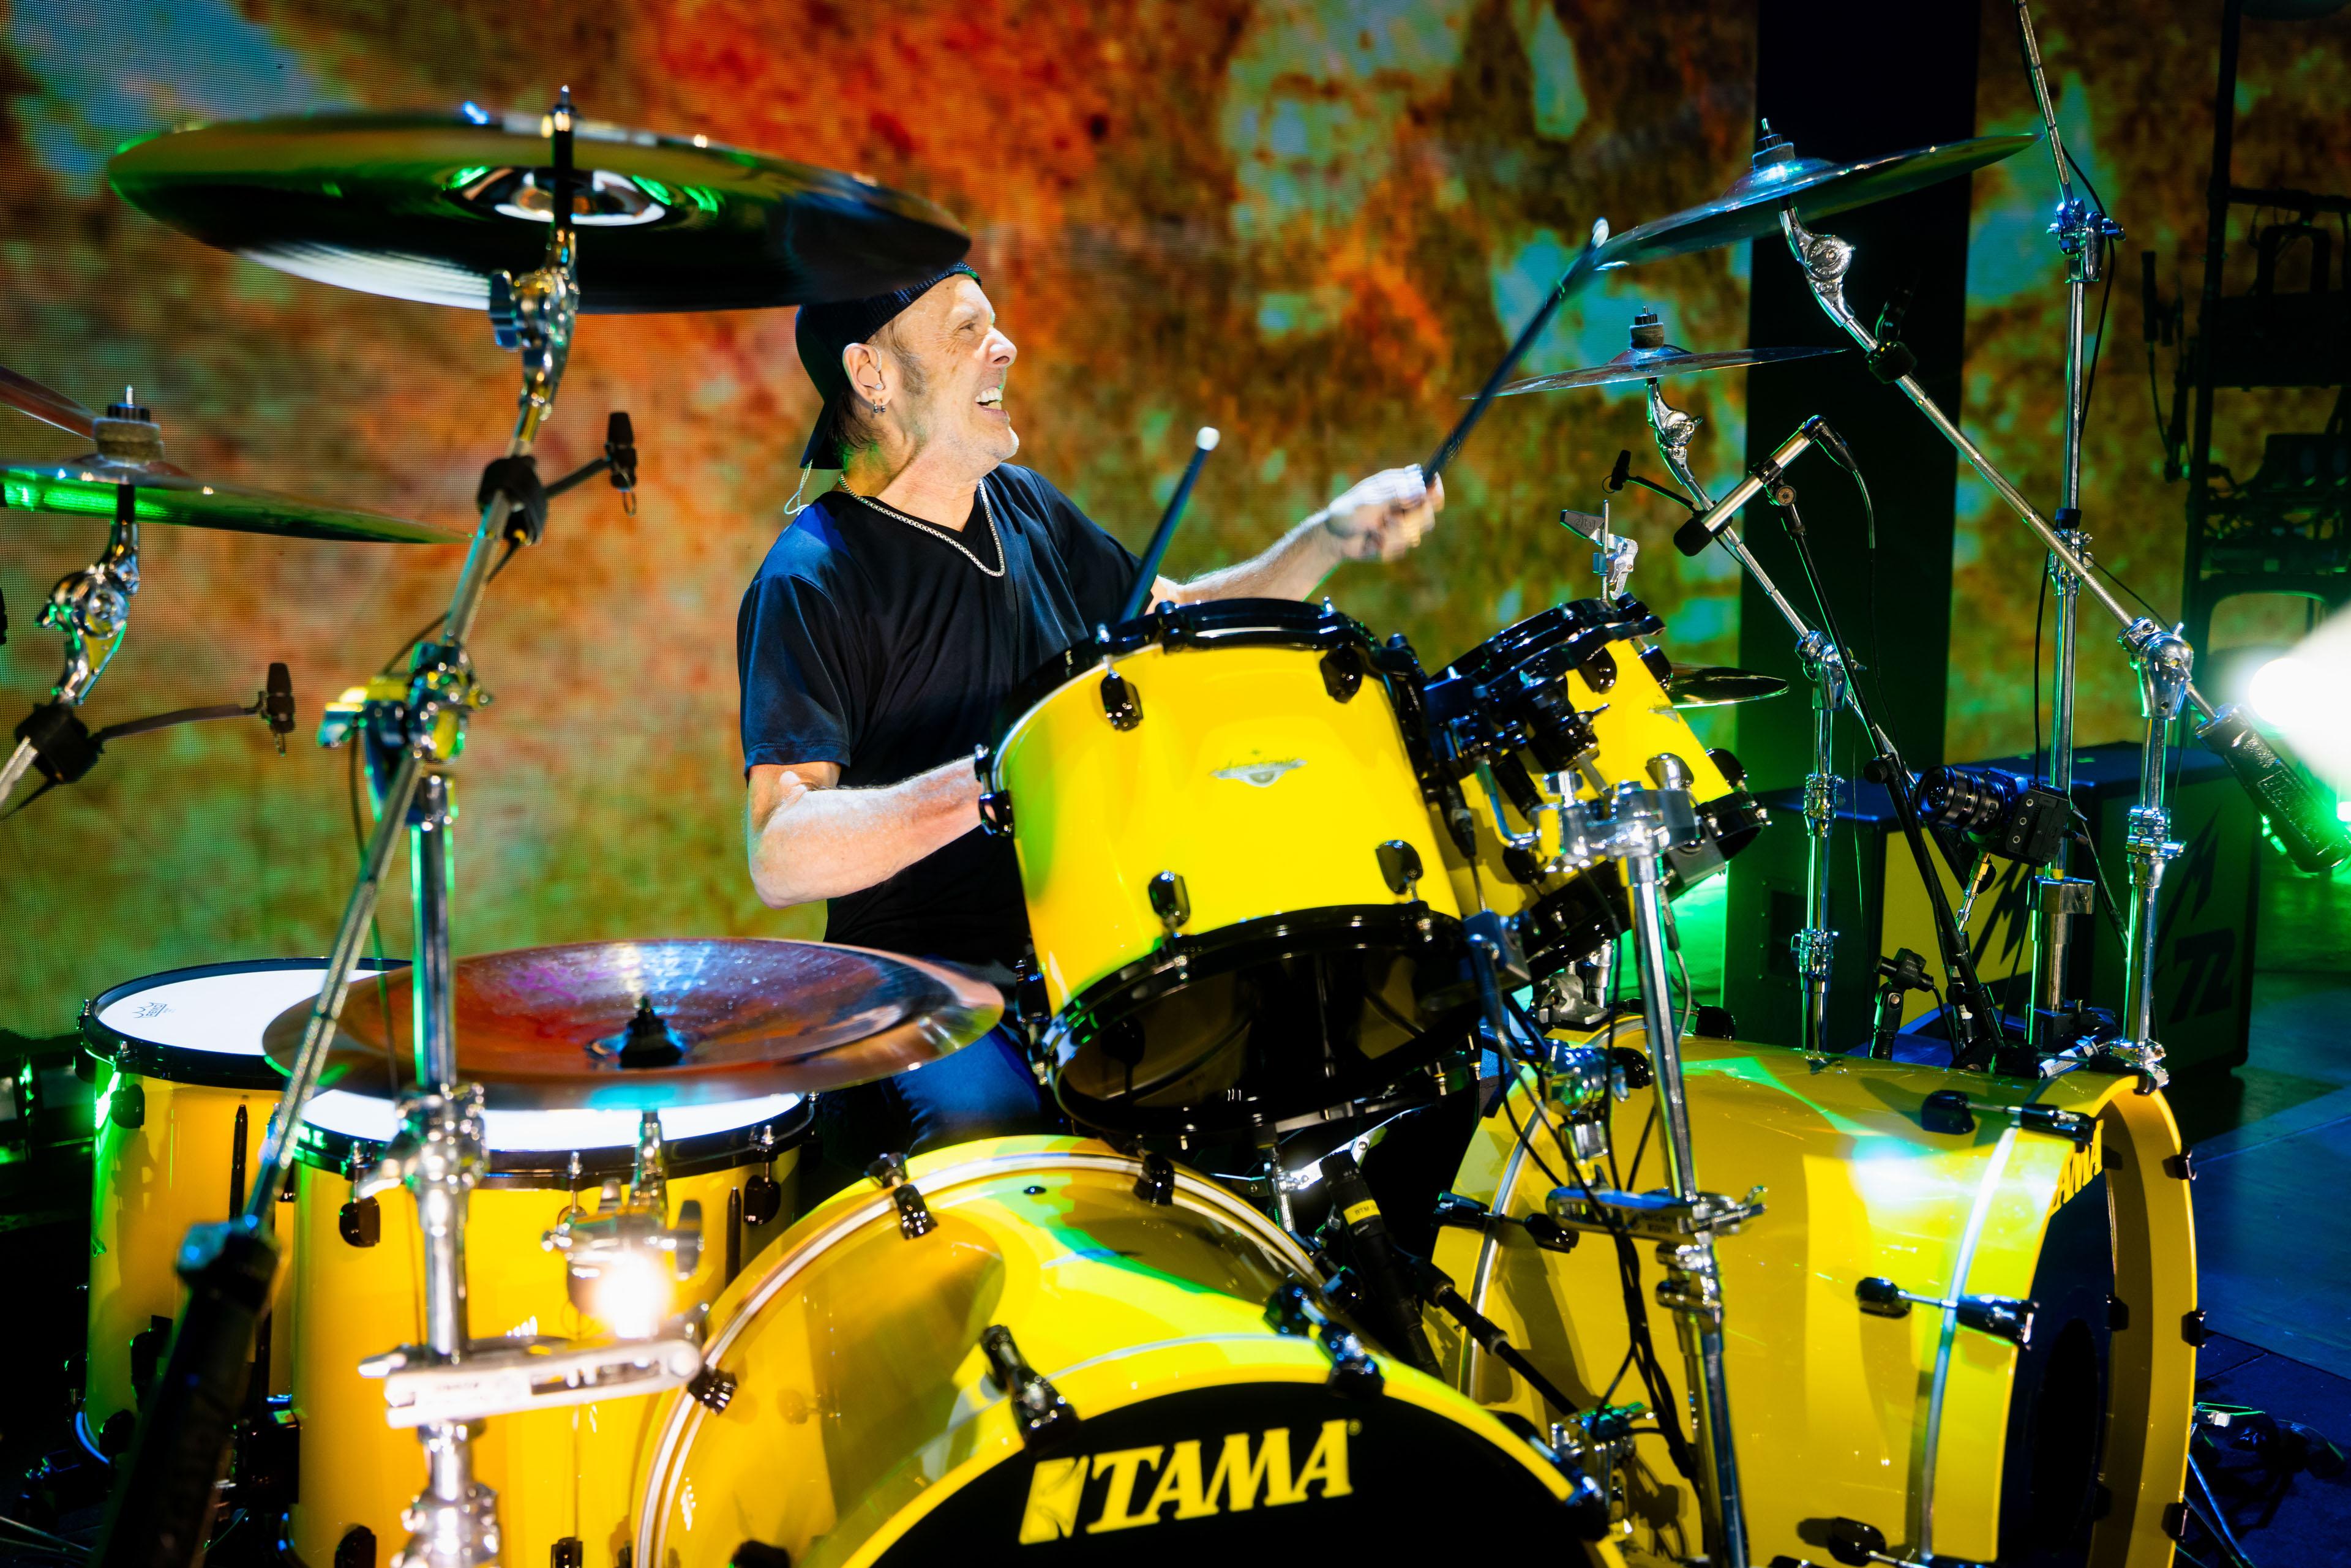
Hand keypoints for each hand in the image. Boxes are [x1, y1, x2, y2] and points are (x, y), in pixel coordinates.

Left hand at [1319, 466, 1443, 562]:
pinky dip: (1384, 547)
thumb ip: (1395, 496)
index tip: (1432, 498)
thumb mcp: (1369, 502)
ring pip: (1415, 533)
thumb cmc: (1348, 513)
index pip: (1427, 484)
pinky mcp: (1397, 542)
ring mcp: (1402, 524)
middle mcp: (1404, 504)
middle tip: (1389, 520)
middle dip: (1409, 520)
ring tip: (1375, 531)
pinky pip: (1402, 548)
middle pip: (1427, 513)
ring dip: (1392, 535)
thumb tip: (1421, 490)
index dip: (1435, 491)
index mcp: (1398, 485)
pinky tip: (1372, 541)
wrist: (1334, 539)